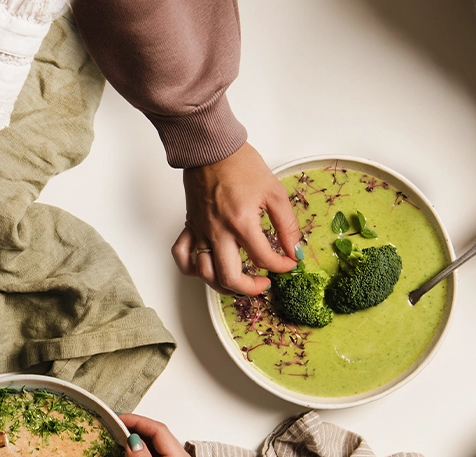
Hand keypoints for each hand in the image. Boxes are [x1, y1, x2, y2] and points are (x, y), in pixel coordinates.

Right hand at [119, 414, 201, 456]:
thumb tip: (132, 440)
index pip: (160, 432)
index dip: (138, 422)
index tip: (117, 419)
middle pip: (161, 436)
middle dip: (138, 428)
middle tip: (113, 426)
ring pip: (159, 448)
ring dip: (140, 440)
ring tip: (117, 438)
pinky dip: (143, 454)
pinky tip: (129, 456)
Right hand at [173, 142, 299, 294]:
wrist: (212, 150)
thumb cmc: (241, 165)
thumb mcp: (275, 193)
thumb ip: (286, 225)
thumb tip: (293, 249)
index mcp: (242, 223)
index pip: (263, 259)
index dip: (281, 266)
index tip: (288, 262)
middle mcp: (219, 232)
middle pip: (230, 277)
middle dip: (251, 288)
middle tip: (264, 284)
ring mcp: (201, 231)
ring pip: (205, 274)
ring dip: (222, 286)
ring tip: (238, 282)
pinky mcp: (190, 227)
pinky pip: (182, 255)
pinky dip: (191, 268)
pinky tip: (205, 269)